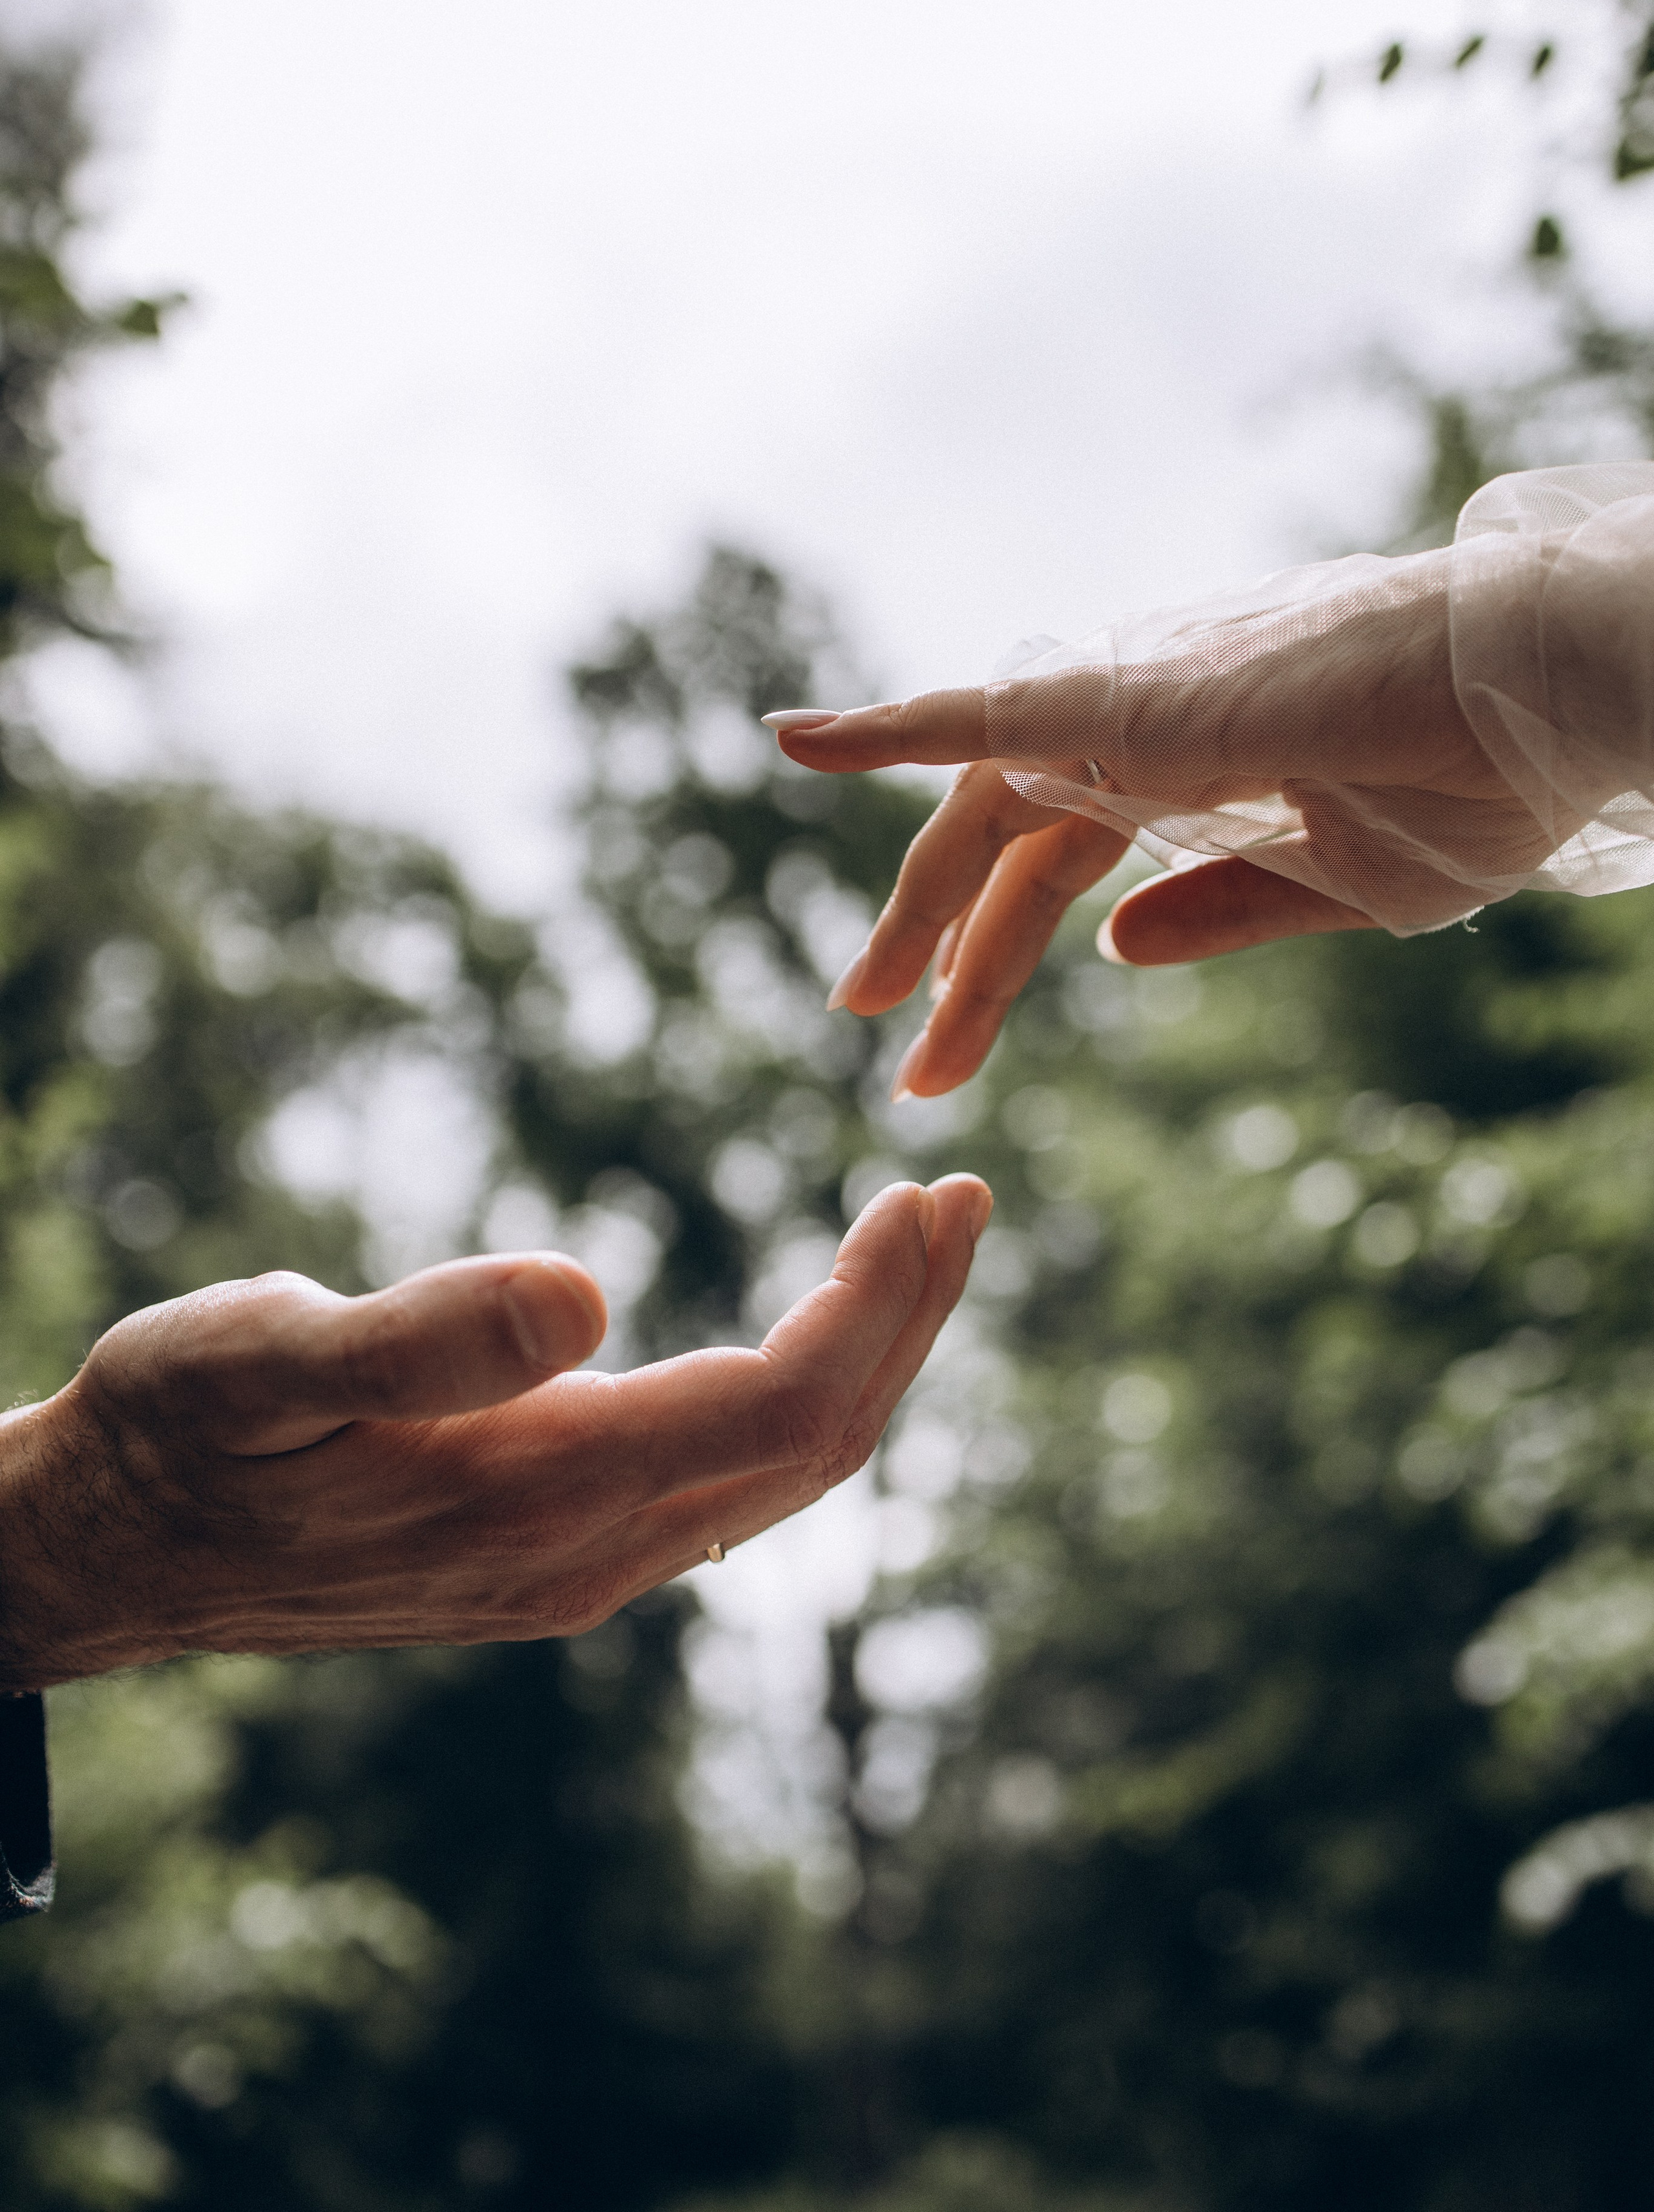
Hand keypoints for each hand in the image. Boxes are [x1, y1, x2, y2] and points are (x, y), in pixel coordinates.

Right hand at [0, 1176, 988, 1688]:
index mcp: (535, 1495)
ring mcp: (575, 1574)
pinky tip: (805, 1338)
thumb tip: (583, 1293)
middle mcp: (584, 1558)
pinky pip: (727, 1488)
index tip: (928, 1192)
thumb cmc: (174, 1433)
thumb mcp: (260, 1360)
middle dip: (909, 1323)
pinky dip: (798, 1399)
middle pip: (813, 1451)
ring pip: (780, 1476)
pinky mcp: (553, 1563)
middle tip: (965, 1199)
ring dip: (867, 1361)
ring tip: (915, 1248)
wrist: (111, 1559)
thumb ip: (420, 1338)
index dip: (877, 1307)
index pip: (779, 1408)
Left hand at [765, 556, 1552, 1098]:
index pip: (1060, 867)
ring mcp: (1141, 705)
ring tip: (859, 999)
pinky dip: (891, 722)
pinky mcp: (1142, 697)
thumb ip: (1222, 911)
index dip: (994, 961)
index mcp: (1197, 769)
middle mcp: (1151, 727)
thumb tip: (1115, 954)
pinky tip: (797, 738)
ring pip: (988, 802)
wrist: (1553, 691)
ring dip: (918, 899)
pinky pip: (990, 709)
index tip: (940, 1054)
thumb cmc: (1480, 777)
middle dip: (940, 946)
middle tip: (883, 1044)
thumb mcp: (1343, 884)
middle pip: (1006, 841)